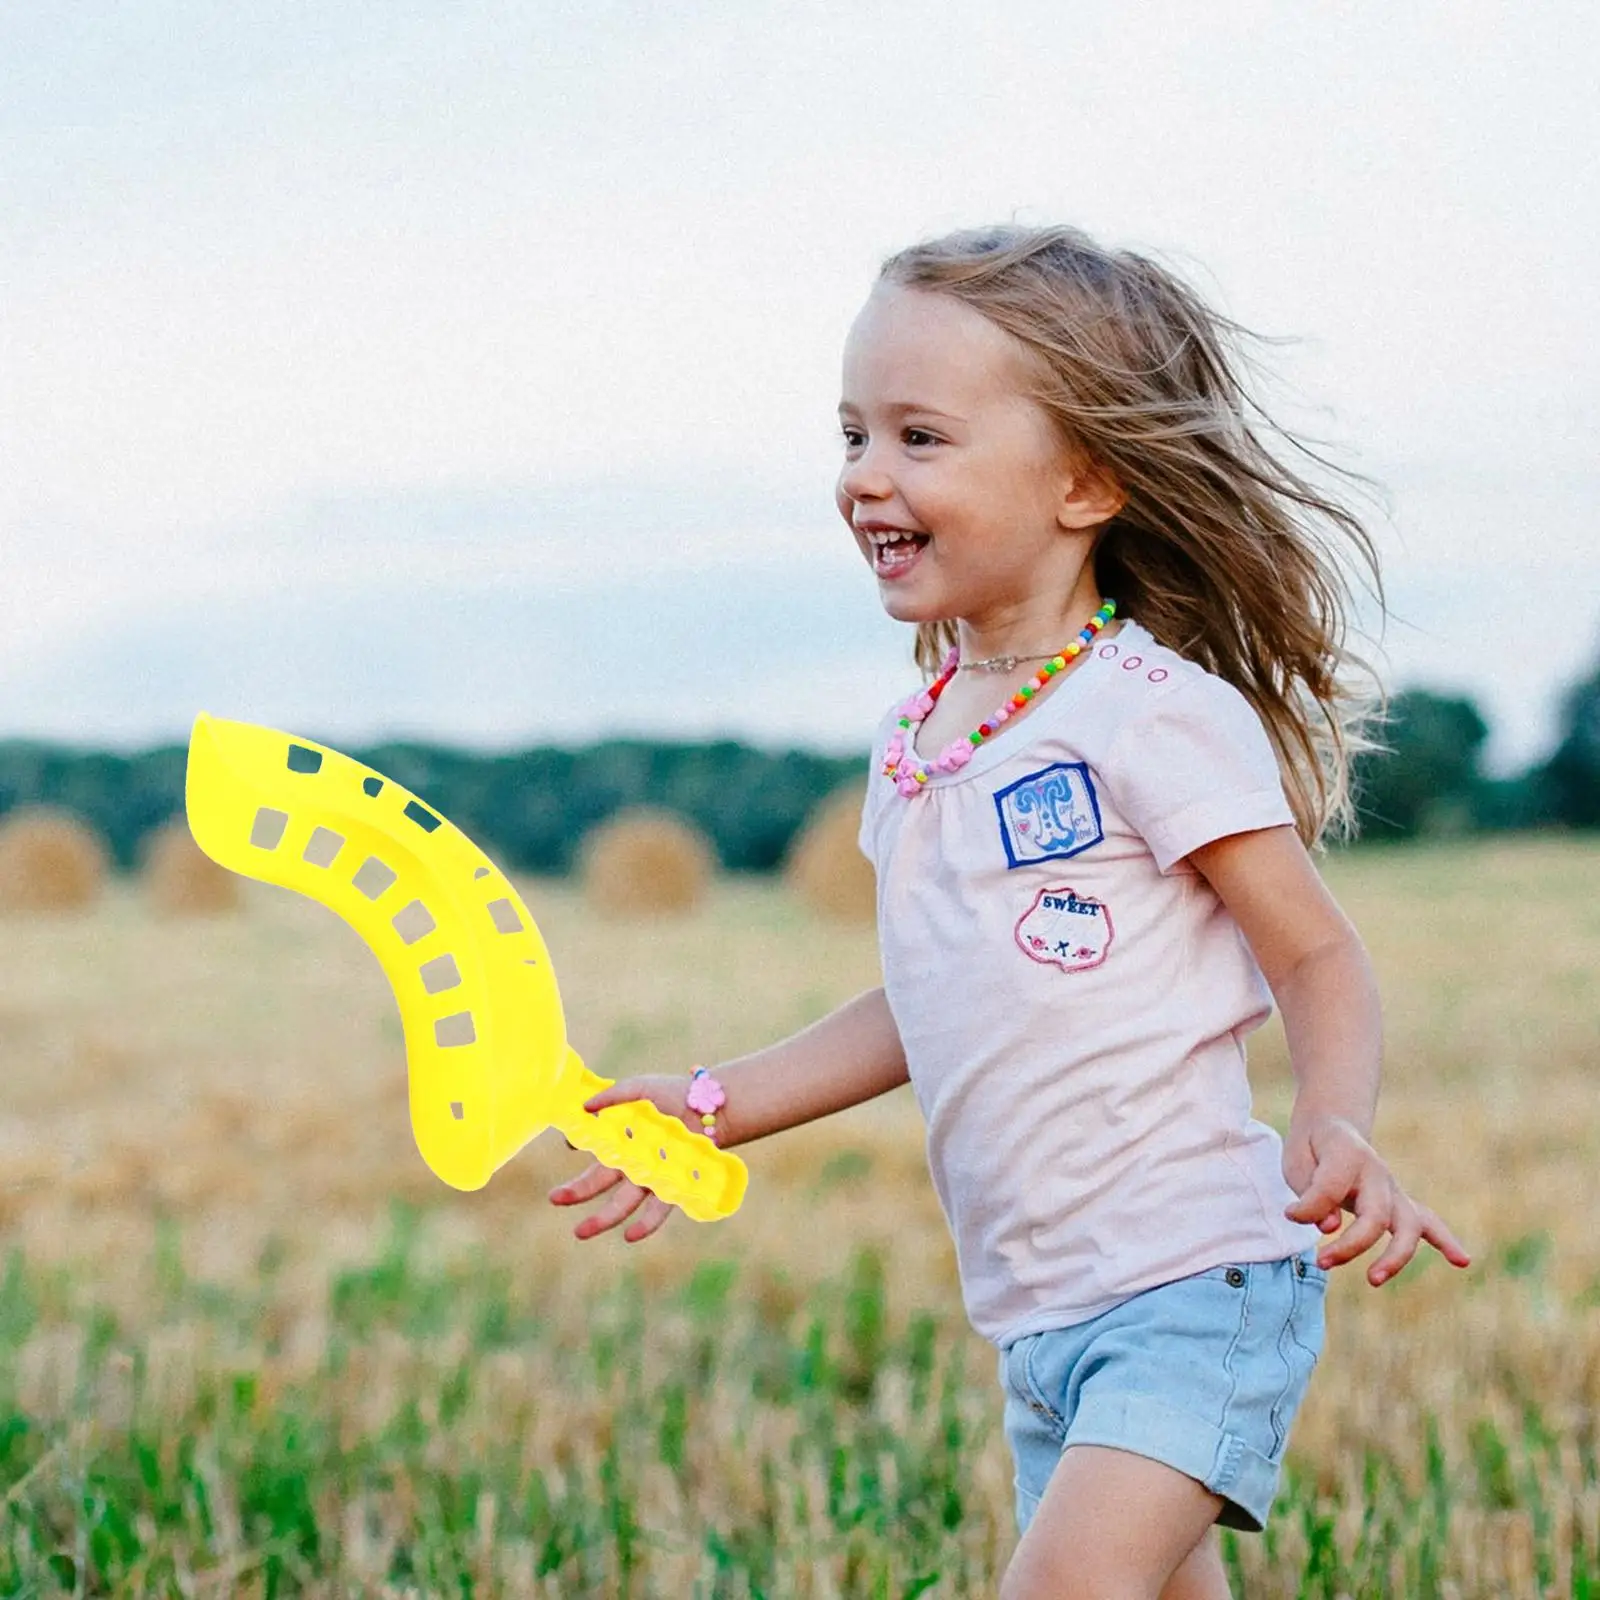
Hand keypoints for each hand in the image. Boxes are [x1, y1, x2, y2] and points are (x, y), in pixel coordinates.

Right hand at [548, 1074, 701, 1243]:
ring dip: (601, 1219)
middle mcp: (631, 1161)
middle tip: (554, 1198)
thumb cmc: (672, 1094)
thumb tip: (583, 1107)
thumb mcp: (639, 1088)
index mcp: (620, 1139)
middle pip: (598, 1181)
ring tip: (580, 1232)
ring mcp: (650, 1176)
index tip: (571, 1143)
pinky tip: (630, 1235)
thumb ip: (612, 1095)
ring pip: (621, 1203)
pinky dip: (645, 1224)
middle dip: (575, 1192)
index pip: (592, 1149)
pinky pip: (656, 1210)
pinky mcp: (671, 1186)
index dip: (578, 1145)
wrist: (710, 1106)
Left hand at [1283, 1112, 1470, 1285]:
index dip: (1307, 1208)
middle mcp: (1376, 1171)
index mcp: (1347, 1153)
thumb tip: (1330, 1227)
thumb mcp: (1297, 1162)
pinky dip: (1445, 1241)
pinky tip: (1461, 1261)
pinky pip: (1428, 1222)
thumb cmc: (1311, 1149)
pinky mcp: (1400, 1203)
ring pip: (1409, 1224)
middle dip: (1351, 1245)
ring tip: (1373, 1280)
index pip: (1331, 1188)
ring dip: (1395, 1256)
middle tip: (1322, 1261)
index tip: (1290, 1214)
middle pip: (1376, 1215)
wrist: (1331, 1128)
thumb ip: (1311, 1194)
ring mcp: (1392, 1188)